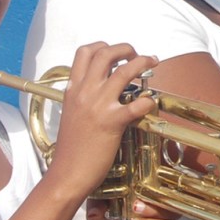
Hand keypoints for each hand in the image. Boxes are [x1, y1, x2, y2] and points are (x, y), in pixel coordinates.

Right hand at [49, 43, 158, 198]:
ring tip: (152, 63)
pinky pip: (136, 103)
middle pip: (105, 54)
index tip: (117, 53)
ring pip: (124, 71)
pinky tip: (150, 102)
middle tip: (137, 55)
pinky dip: (148, 99)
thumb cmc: (72, 147)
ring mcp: (98, 106)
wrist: (66, 174)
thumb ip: (83, 96)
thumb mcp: (71, 113)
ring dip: (143, 62)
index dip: (104, 46)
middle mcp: (84, 92)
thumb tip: (102, 84)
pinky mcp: (112, 122)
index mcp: (73, 89)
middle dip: (126, 48)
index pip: (85, 52)